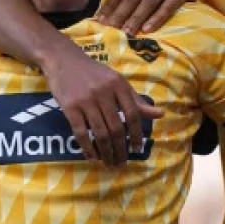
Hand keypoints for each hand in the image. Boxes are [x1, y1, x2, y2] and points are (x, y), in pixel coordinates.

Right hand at [41, 43, 163, 166]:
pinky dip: (88, 148)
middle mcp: (104, 92)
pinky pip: (80, 132)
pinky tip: (93, 158)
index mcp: (119, 85)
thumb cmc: (94, 73)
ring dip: (106, 152)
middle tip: (122, 163)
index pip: (133, 114)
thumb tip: (161, 114)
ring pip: (100, 133)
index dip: (137, 135)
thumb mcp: (117, 81)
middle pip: (117, 127)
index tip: (138, 150)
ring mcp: (86, 100)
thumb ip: (136, 100)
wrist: (63, 59)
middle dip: (121, 149)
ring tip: (110, 164)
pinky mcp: (70, 107)